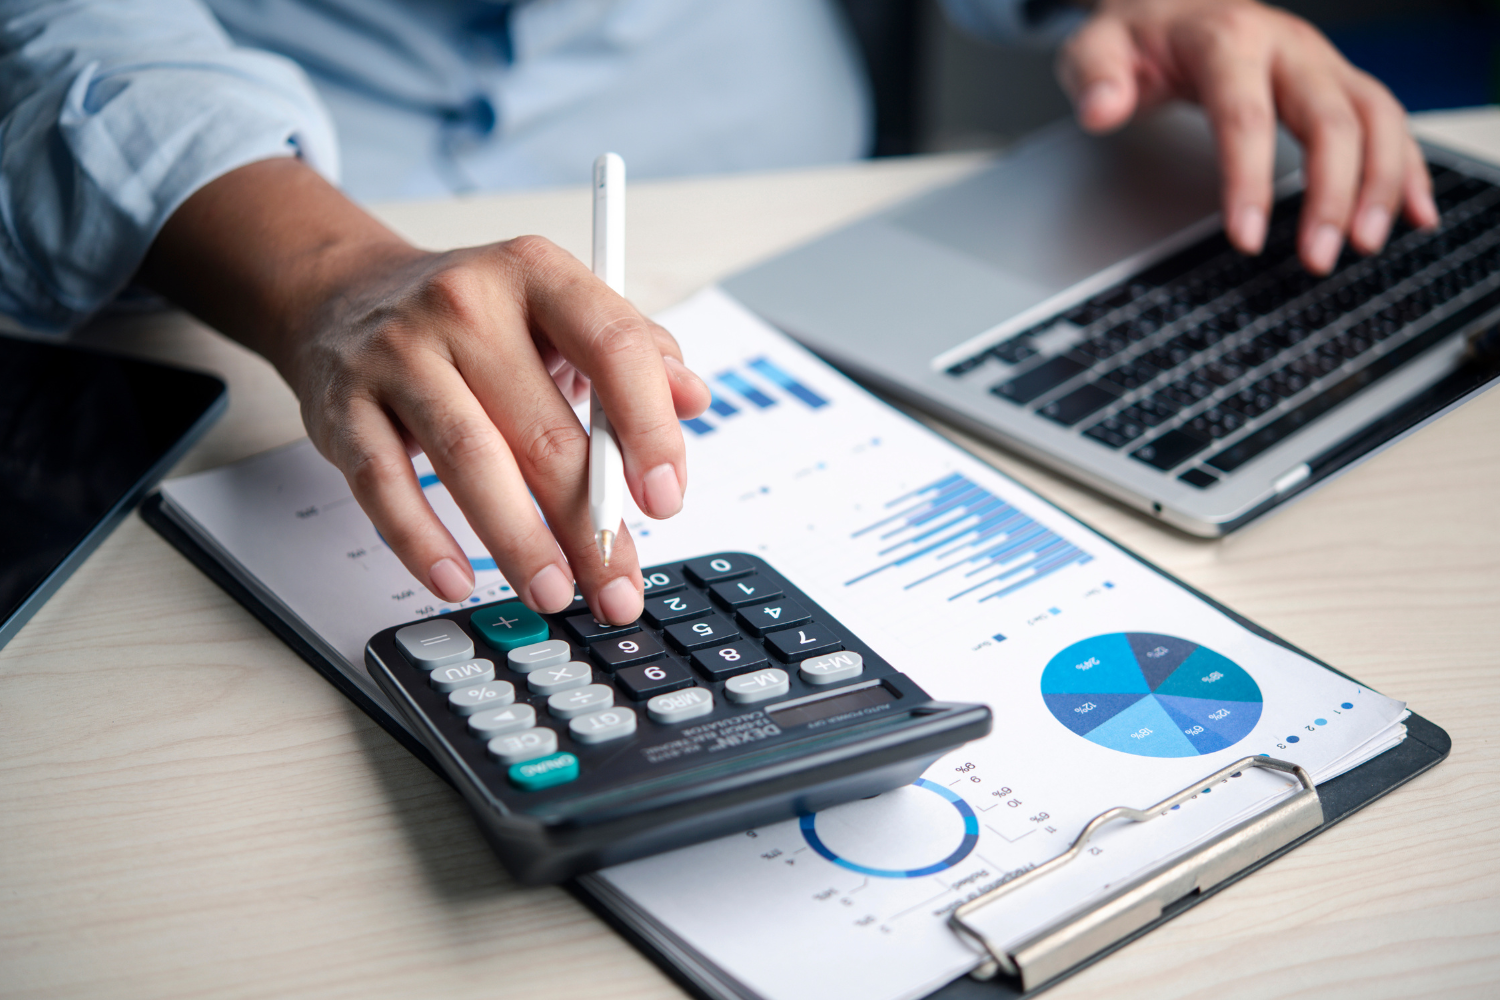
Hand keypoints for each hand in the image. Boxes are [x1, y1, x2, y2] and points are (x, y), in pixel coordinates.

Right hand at [141, 158, 709, 623]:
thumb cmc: (473, 319)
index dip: (650, 429)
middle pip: (545, 429)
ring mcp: (398, 355)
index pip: (613, 348)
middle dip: (590, 523)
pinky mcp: (344, 407)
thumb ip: (635, 350)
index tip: (666, 498)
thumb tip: (694, 397)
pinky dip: (422, 542)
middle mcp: (465, 305)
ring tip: (554, 592)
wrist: (344, 295)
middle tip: (617, 586)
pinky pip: (386, 487)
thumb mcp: (558, 310)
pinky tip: (457, 580)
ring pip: (472, 461)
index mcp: (536, 274)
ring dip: (519, 542)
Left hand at [1057, 0, 1439, 273]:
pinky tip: (1412, 214)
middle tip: (1319, 258)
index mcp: (1227, 40)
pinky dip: (1407, 167)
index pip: (1246, 115)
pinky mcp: (1339, 80)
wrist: (1174, 2)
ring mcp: (1321, 63)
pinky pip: (1388, 120)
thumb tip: (1100, 108)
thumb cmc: (1140, 35)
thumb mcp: (1098, 46)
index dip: (1249, 178)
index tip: (1246, 237)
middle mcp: (1287, 47)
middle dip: (1331, 194)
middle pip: (1329, 119)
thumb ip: (1096, 76)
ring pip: (1375, 117)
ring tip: (1367, 244)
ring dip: (1381, 183)